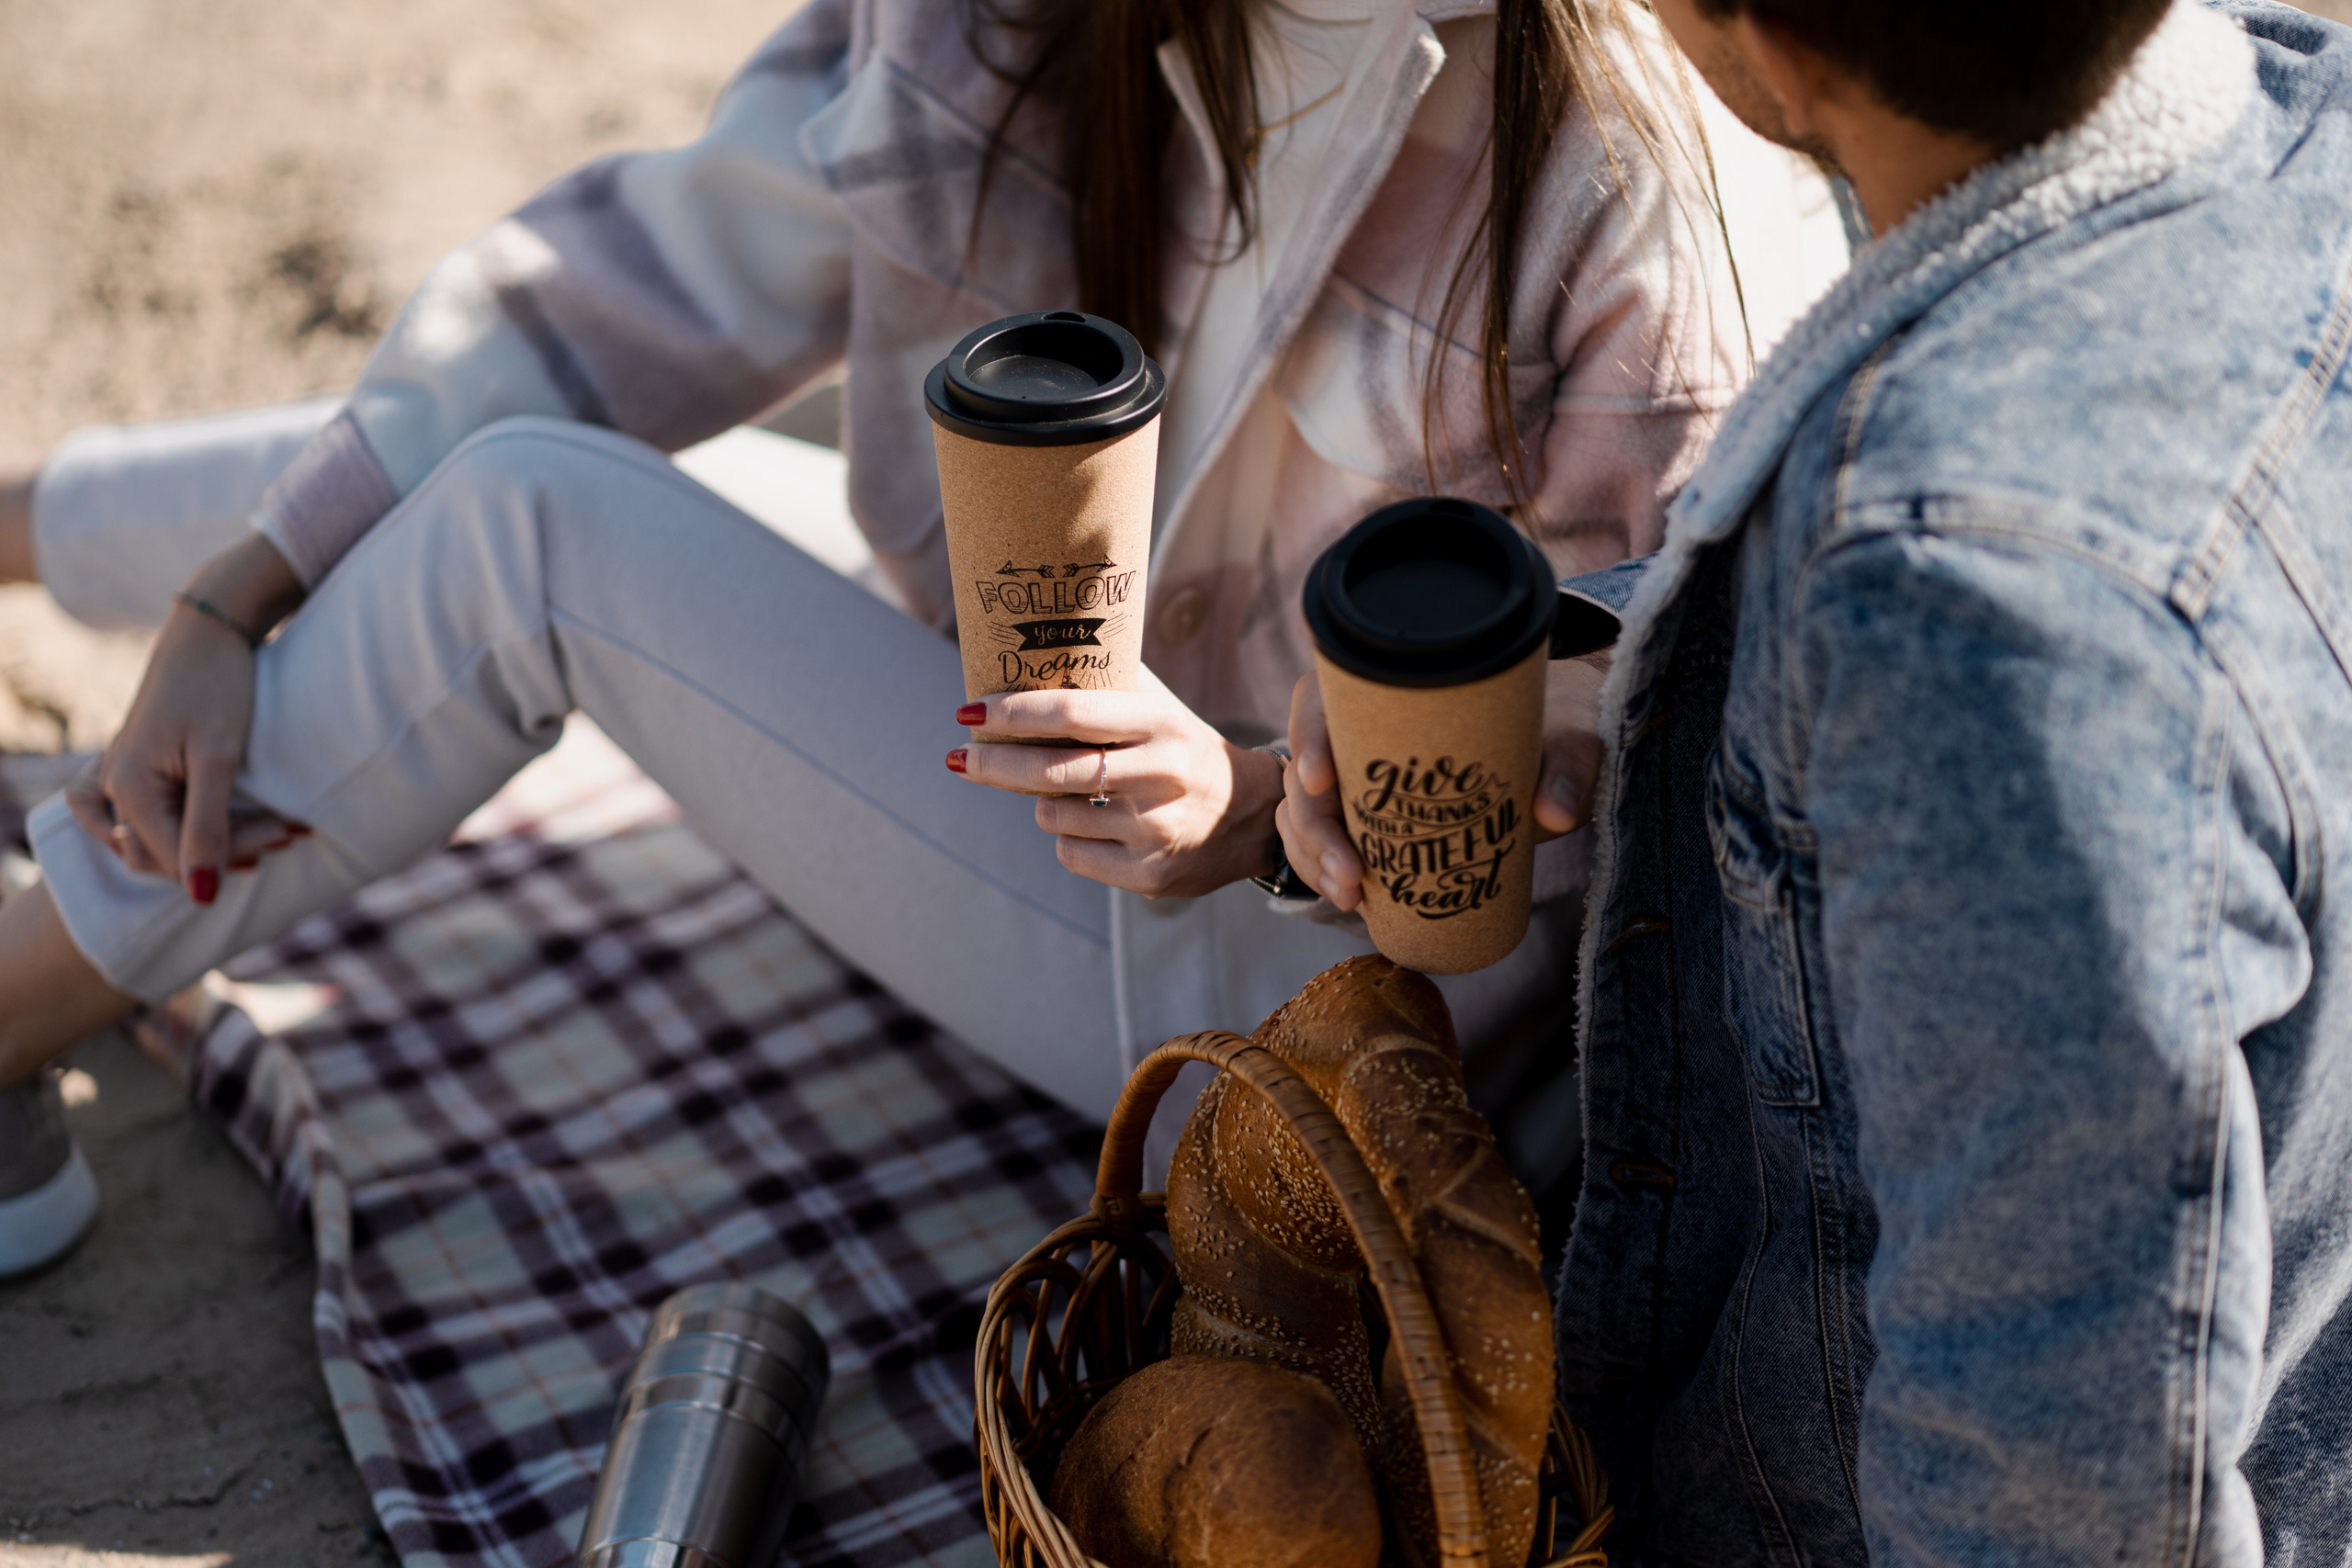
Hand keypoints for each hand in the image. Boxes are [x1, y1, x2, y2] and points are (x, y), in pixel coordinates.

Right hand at [63, 534, 305, 902]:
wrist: (210, 628)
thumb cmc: (216, 684)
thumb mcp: (218, 757)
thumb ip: (208, 828)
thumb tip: (202, 896)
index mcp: (128, 786)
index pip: (174, 855)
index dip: (231, 856)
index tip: (289, 835)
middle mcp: (113, 787)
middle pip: (164, 856)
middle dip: (229, 851)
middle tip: (291, 829)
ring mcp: (121, 778)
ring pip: (161, 843)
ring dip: (218, 844)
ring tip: (278, 830)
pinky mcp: (140, 768)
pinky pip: (156, 821)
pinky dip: (197, 830)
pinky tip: (240, 830)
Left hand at [947, 689, 1285, 899]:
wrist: (1253, 817)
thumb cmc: (1183, 749)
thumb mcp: (1158, 710)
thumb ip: (1104, 685)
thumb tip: (1024, 657)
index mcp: (1160, 723)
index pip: (1071, 712)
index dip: (1012, 713)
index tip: (968, 711)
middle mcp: (1161, 774)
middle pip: (1051, 771)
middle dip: (994, 764)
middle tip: (961, 756)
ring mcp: (1156, 830)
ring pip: (1054, 815)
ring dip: (1044, 802)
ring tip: (1068, 792)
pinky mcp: (1150, 874)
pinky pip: (1072, 854)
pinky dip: (1068, 838)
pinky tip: (1093, 826)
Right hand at [1278, 648, 1612, 911]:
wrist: (1555, 755)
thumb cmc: (1553, 732)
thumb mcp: (1568, 740)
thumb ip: (1567, 767)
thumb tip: (1555, 813)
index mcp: (1391, 692)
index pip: (1321, 700)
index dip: (1308, 736)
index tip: (1321, 779)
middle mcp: (1360, 735)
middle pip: (1305, 773)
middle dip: (1316, 828)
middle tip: (1352, 875)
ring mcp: (1358, 782)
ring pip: (1302, 814)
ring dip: (1313, 859)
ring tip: (1351, 898)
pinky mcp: (1366, 822)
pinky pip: (1319, 843)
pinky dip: (1322, 873)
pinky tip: (1350, 901)